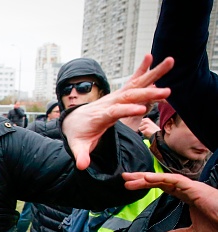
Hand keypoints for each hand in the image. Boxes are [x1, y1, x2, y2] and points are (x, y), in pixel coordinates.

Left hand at [63, 54, 173, 169]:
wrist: (71, 121)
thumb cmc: (77, 135)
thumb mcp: (77, 146)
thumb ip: (81, 155)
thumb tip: (82, 166)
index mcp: (100, 116)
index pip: (114, 112)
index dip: (125, 110)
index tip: (140, 109)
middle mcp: (107, 103)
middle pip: (128, 96)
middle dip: (146, 94)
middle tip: (167, 91)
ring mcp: (113, 97)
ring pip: (133, 85)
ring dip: (151, 75)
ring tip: (169, 62)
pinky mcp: (117, 95)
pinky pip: (131, 82)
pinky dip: (141, 70)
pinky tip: (151, 57)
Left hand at [123, 172, 217, 231]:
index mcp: (187, 196)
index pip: (163, 187)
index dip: (147, 185)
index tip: (131, 185)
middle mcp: (188, 189)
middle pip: (160, 180)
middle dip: (141, 178)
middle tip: (124, 178)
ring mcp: (191, 187)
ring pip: (164, 179)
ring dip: (146, 178)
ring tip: (129, 179)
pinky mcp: (196, 188)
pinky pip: (175, 180)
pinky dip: (160, 178)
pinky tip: (147, 178)